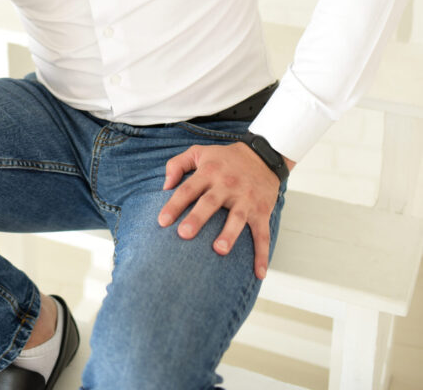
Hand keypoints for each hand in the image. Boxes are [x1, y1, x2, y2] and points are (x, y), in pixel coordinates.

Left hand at [158, 140, 286, 278]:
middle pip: (210, 203)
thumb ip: (177, 165)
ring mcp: (246, 199)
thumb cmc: (224, 159)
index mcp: (209, 172)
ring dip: (229, 234)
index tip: (162, 221)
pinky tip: (259, 272)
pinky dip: (262, 254)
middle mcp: (227, 185)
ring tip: (219, 250)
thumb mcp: (199, 152)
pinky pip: (263, 234)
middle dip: (197, 218)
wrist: (262, 157)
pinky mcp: (261, 211)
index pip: (188, 189)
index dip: (174, 204)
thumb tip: (164, 186)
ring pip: (237, 218)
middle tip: (184, 234)